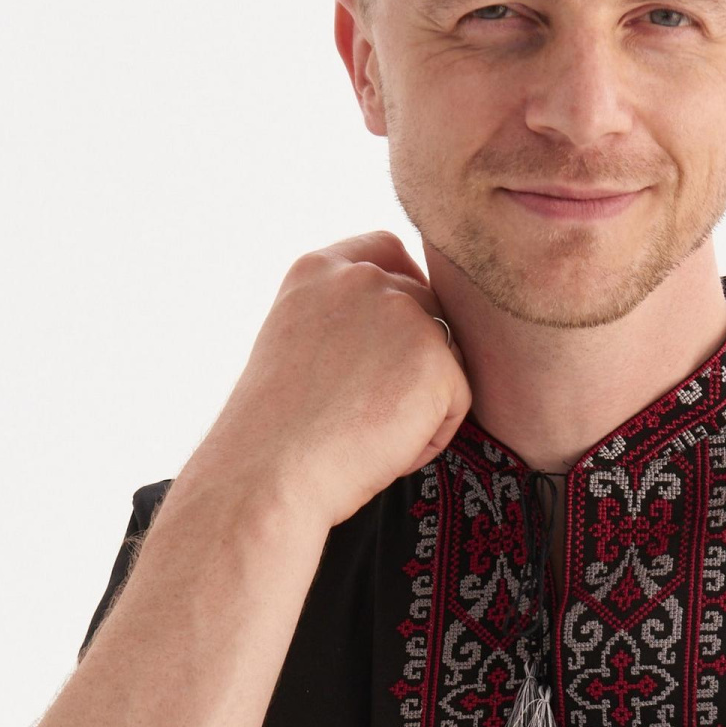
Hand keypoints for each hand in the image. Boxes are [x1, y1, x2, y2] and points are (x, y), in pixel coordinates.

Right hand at [187, 233, 472, 531]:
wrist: (269, 474)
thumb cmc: (276, 433)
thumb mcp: (299, 345)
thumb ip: (346, 319)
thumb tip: (398, 334)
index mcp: (318, 270)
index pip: (386, 252)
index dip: (403, 292)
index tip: (390, 343)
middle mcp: (362, 278)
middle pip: (427, 308)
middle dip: (414, 362)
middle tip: (360, 413)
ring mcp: (403, 312)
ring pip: (445, 358)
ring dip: (420, 402)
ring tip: (365, 433)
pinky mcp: (436, 358)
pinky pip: (456, 403)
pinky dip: (430, 437)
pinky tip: (383, 448)